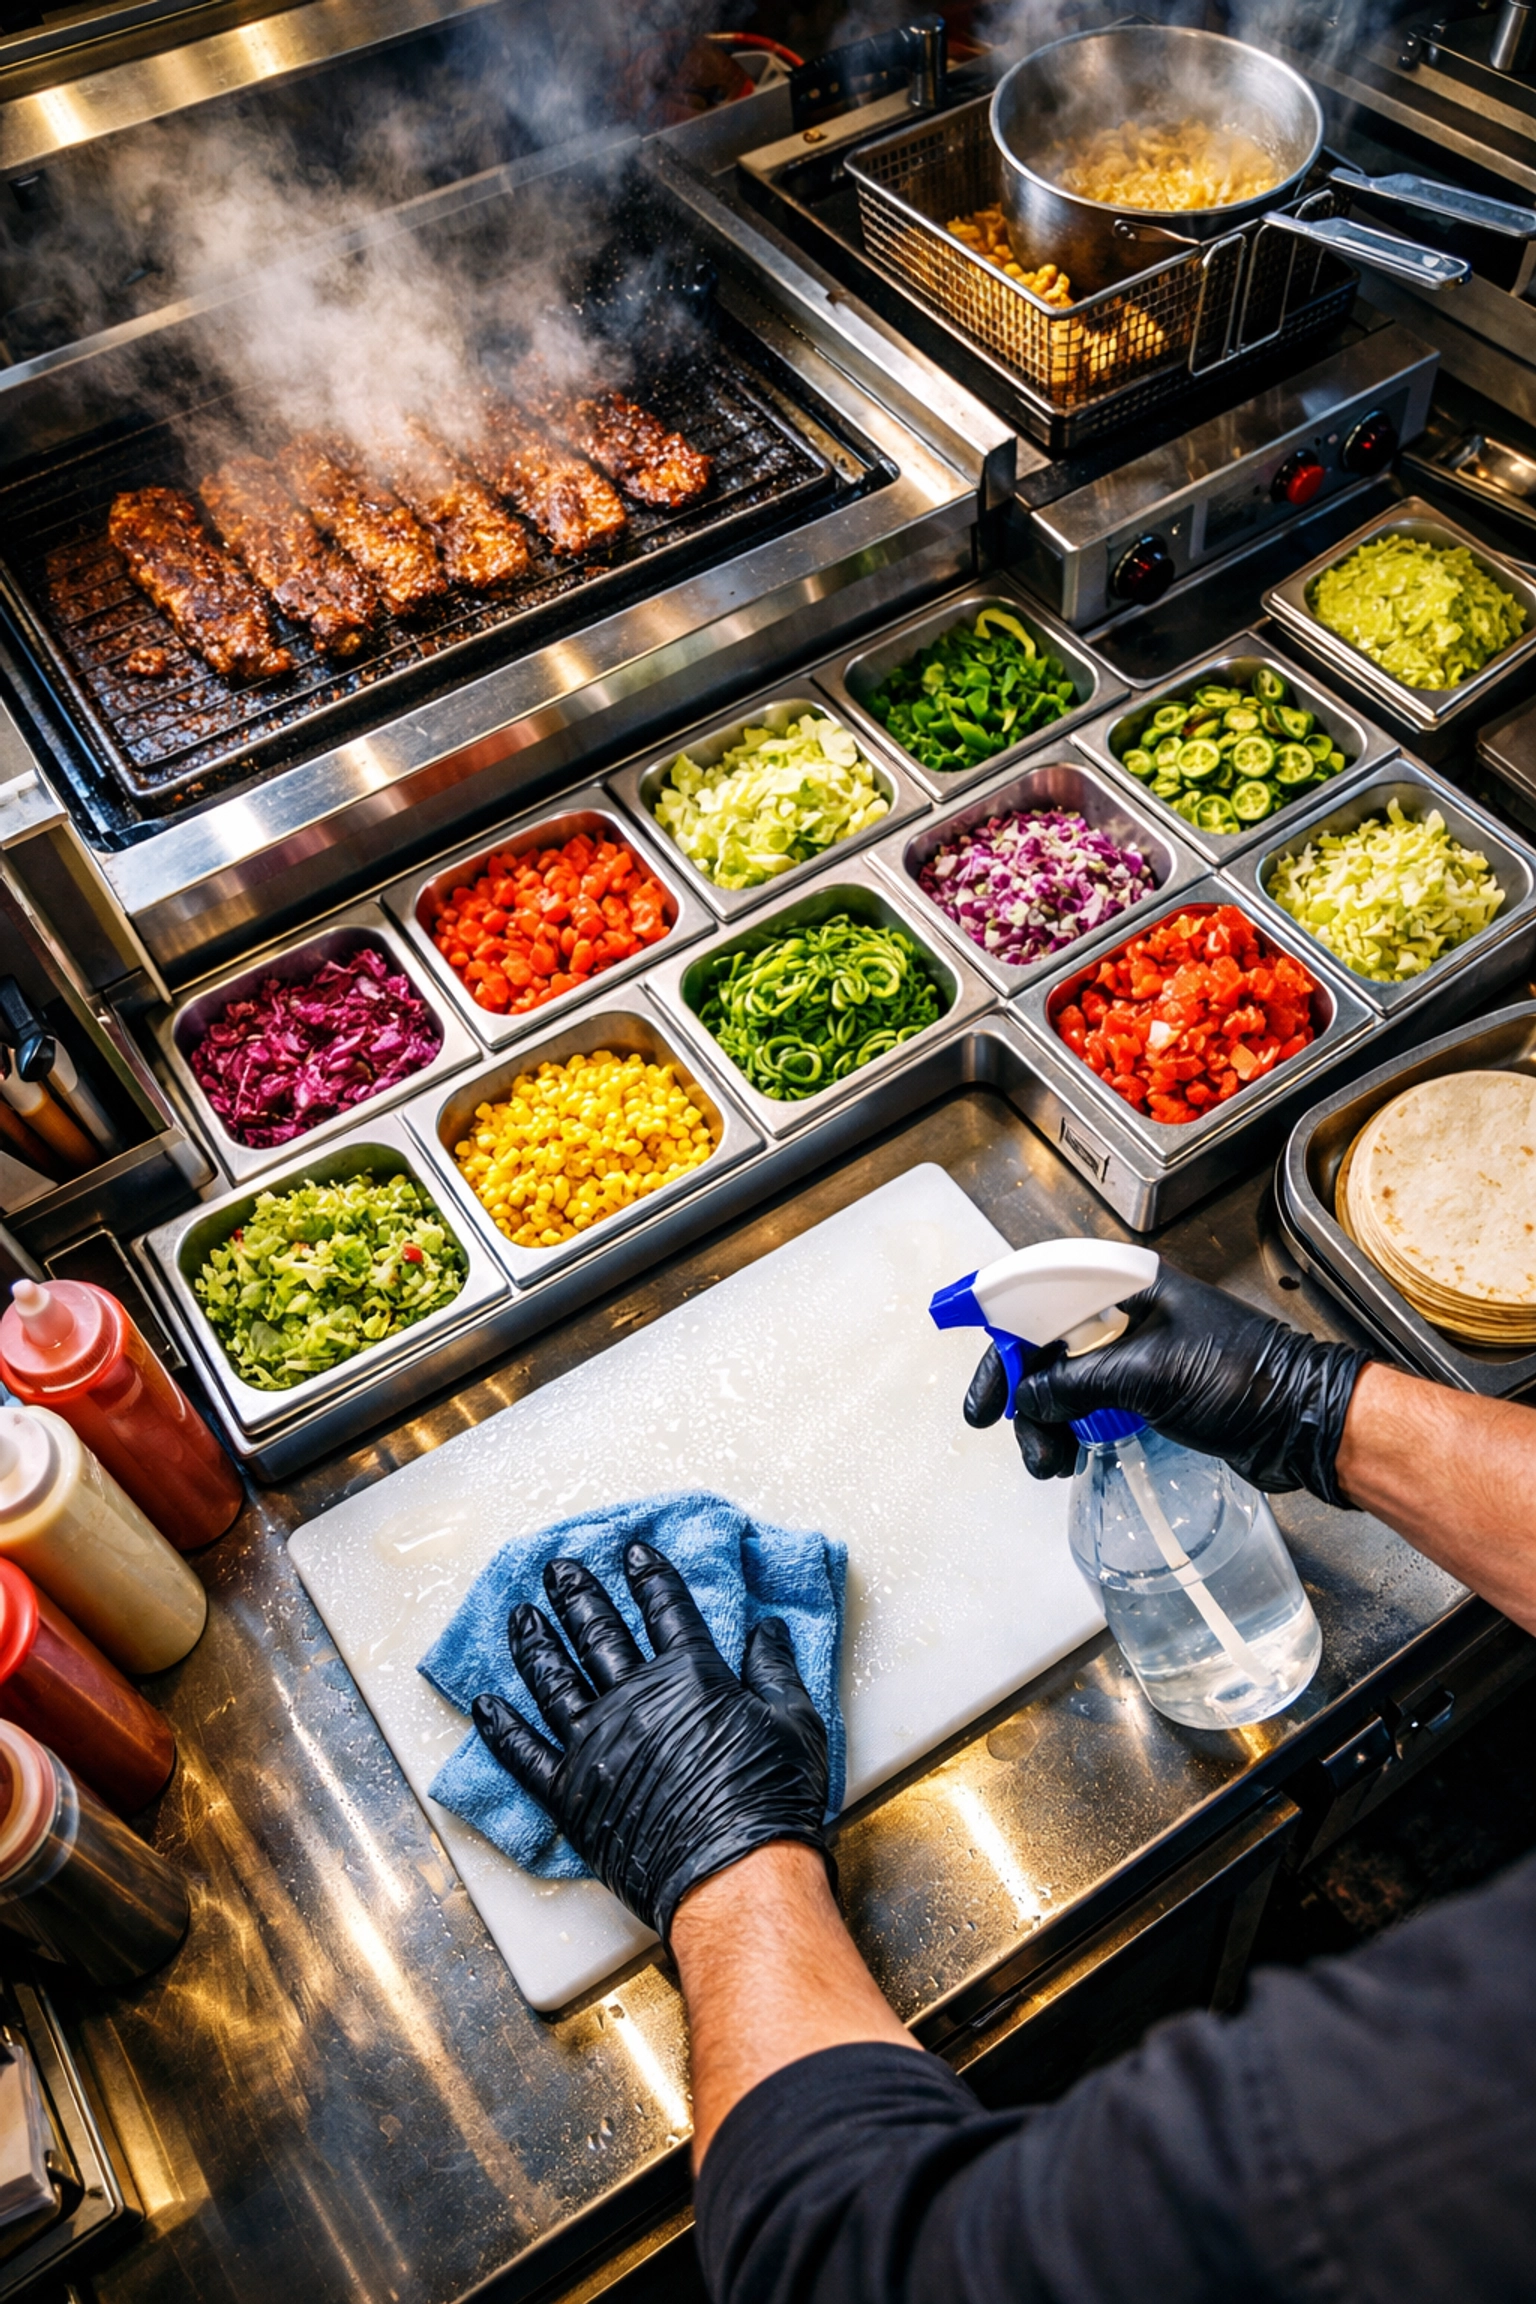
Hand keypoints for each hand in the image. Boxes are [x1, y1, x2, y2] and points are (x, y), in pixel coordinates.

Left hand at [473, 1539, 830, 1941]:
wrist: (737, 1879)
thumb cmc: (772, 1801)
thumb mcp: (796, 1722)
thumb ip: (776, 1668)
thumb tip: (768, 1627)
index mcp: (690, 1675)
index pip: (666, 1610)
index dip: (650, 1577)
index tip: (632, 1551)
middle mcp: (635, 1698)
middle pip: (599, 1633)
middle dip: (577, 1596)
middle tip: (557, 1568)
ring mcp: (596, 1743)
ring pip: (554, 1680)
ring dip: (534, 1645)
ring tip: (519, 1616)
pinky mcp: (570, 1794)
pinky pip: (524, 1754)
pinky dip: (502, 1728)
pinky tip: (485, 1704)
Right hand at [964, 1262, 1369, 1504]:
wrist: (1302, 1421)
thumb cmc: (1246, 1380)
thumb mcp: (1150, 1376)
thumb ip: (1078, 1383)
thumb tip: (1030, 1397)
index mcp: (1128, 1285)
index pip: (1040, 1288)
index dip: (997, 1318)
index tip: (968, 1345)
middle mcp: (1126, 1310)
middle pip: (1042, 1336)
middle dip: (1020, 1385)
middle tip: (1000, 1423)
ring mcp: (1135, 1349)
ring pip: (1061, 1375)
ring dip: (1043, 1417)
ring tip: (1050, 1461)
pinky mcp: (1145, 1386)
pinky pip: (1085, 1400)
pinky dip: (1068, 1427)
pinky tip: (1068, 1452)